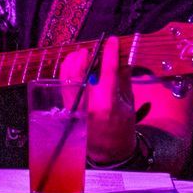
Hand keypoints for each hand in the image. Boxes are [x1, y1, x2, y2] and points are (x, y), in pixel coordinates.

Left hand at [60, 37, 136, 164]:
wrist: (108, 152)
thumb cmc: (122, 127)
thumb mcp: (128, 102)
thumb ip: (123, 78)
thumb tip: (121, 55)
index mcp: (107, 103)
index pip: (107, 70)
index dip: (109, 52)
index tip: (111, 40)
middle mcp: (87, 104)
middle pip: (78, 70)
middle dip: (85, 54)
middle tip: (93, 48)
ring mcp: (74, 107)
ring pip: (66, 76)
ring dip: (73, 61)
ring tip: (83, 55)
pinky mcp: (67, 108)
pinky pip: (63, 84)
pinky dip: (68, 72)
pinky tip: (76, 67)